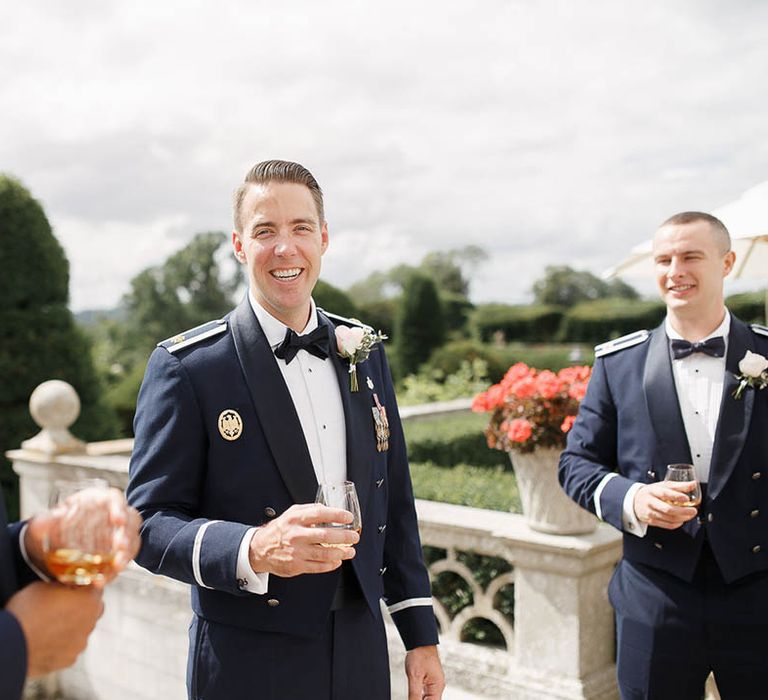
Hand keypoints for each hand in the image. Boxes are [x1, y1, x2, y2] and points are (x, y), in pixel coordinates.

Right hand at [6, 582, 103, 676]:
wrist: (11, 645)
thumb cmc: (26, 613)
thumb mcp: (44, 586)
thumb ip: (64, 585)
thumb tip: (67, 586)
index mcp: (89, 601)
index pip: (97, 588)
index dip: (85, 587)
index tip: (75, 587)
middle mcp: (90, 622)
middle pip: (93, 610)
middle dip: (83, 606)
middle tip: (64, 605)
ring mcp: (80, 643)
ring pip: (82, 630)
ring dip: (73, 626)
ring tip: (51, 625)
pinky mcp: (69, 659)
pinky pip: (71, 647)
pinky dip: (63, 643)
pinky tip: (48, 640)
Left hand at [25, 487, 142, 584]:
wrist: (48, 548)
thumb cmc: (48, 530)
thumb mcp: (42, 524)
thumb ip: (45, 522)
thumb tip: (55, 516)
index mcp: (96, 501)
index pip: (114, 498)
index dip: (119, 508)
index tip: (118, 520)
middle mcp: (111, 514)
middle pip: (130, 519)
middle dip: (128, 534)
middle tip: (121, 548)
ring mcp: (117, 533)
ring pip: (133, 539)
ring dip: (128, 553)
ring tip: (117, 567)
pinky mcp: (116, 551)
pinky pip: (125, 558)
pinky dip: (116, 569)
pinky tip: (104, 579)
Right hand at [248, 503, 358, 576]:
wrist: (260, 549)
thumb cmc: (279, 530)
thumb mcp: (291, 514)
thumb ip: (309, 510)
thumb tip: (327, 508)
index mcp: (296, 519)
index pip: (320, 514)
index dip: (337, 515)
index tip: (349, 517)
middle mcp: (297, 535)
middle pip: (325, 535)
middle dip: (344, 536)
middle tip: (354, 537)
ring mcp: (296, 551)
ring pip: (324, 554)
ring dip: (341, 553)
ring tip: (350, 551)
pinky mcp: (296, 566)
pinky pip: (318, 567)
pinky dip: (330, 565)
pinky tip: (337, 561)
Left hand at [405, 645, 444, 699]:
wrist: (421, 641)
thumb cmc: (420, 654)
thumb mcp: (414, 676)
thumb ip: (414, 694)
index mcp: (437, 687)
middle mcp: (438, 687)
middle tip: (412, 696)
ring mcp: (434, 683)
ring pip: (428, 698)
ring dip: (420, 699)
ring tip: (413, 695)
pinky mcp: (430, 680)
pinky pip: (426, 693)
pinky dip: (420, 696)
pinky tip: (414, 695)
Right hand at [633, 482, 698, 528]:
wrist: (635, 501)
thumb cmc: (652, 492)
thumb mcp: (663, 485)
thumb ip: (679, 485)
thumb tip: (694, 484)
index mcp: (653, 491)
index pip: (665, 493)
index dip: (677, 496)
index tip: (687, 498)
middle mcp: (650, 502)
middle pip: (668, 509)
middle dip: (683, 511)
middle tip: (693, 510)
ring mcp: (650, 513)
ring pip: (669, 518)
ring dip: (683, 518)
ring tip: (690, 515)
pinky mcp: (651, 521)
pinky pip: (667, 525)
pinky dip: (677, 523)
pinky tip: (682, 520)